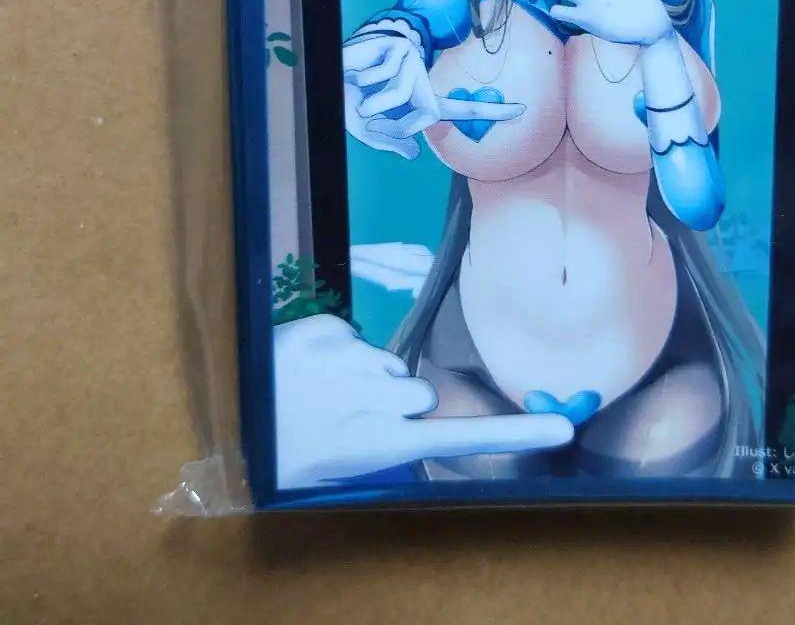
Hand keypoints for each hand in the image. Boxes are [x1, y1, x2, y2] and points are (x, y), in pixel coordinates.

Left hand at [274, 315, 573, 487]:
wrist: (229, 422)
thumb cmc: (288, 454)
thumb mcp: (342, 467)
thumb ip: (390, 442)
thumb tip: (422, 416)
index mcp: (375, 446)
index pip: (458, 437)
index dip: (515, 433)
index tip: (563, 428)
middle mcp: (368, 405)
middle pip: (419, 391)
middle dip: (398, 398)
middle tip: (358, 415)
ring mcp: (343, 364)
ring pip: (384, 362)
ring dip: (363, 375)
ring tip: (321, 393)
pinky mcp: (320, 331)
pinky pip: (348, 334)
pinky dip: (332, 349)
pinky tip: (305, 368)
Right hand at [343, 33, 523, 158]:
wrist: (329, 70)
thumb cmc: (349, 97)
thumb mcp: (369, 128)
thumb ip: (392, 140)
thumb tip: (412, 154)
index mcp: (422, 99)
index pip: (462, 109)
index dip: (492, 111)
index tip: (522, 111)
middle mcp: (425, 80)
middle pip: (429, 112)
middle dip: (396, 122)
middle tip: (367, 115)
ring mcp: (415, 62)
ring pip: (401, 97)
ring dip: (373, 102)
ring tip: (361, 88)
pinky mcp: (400, 48)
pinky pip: (384, 78)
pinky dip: (365, 81)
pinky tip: (358, 71)